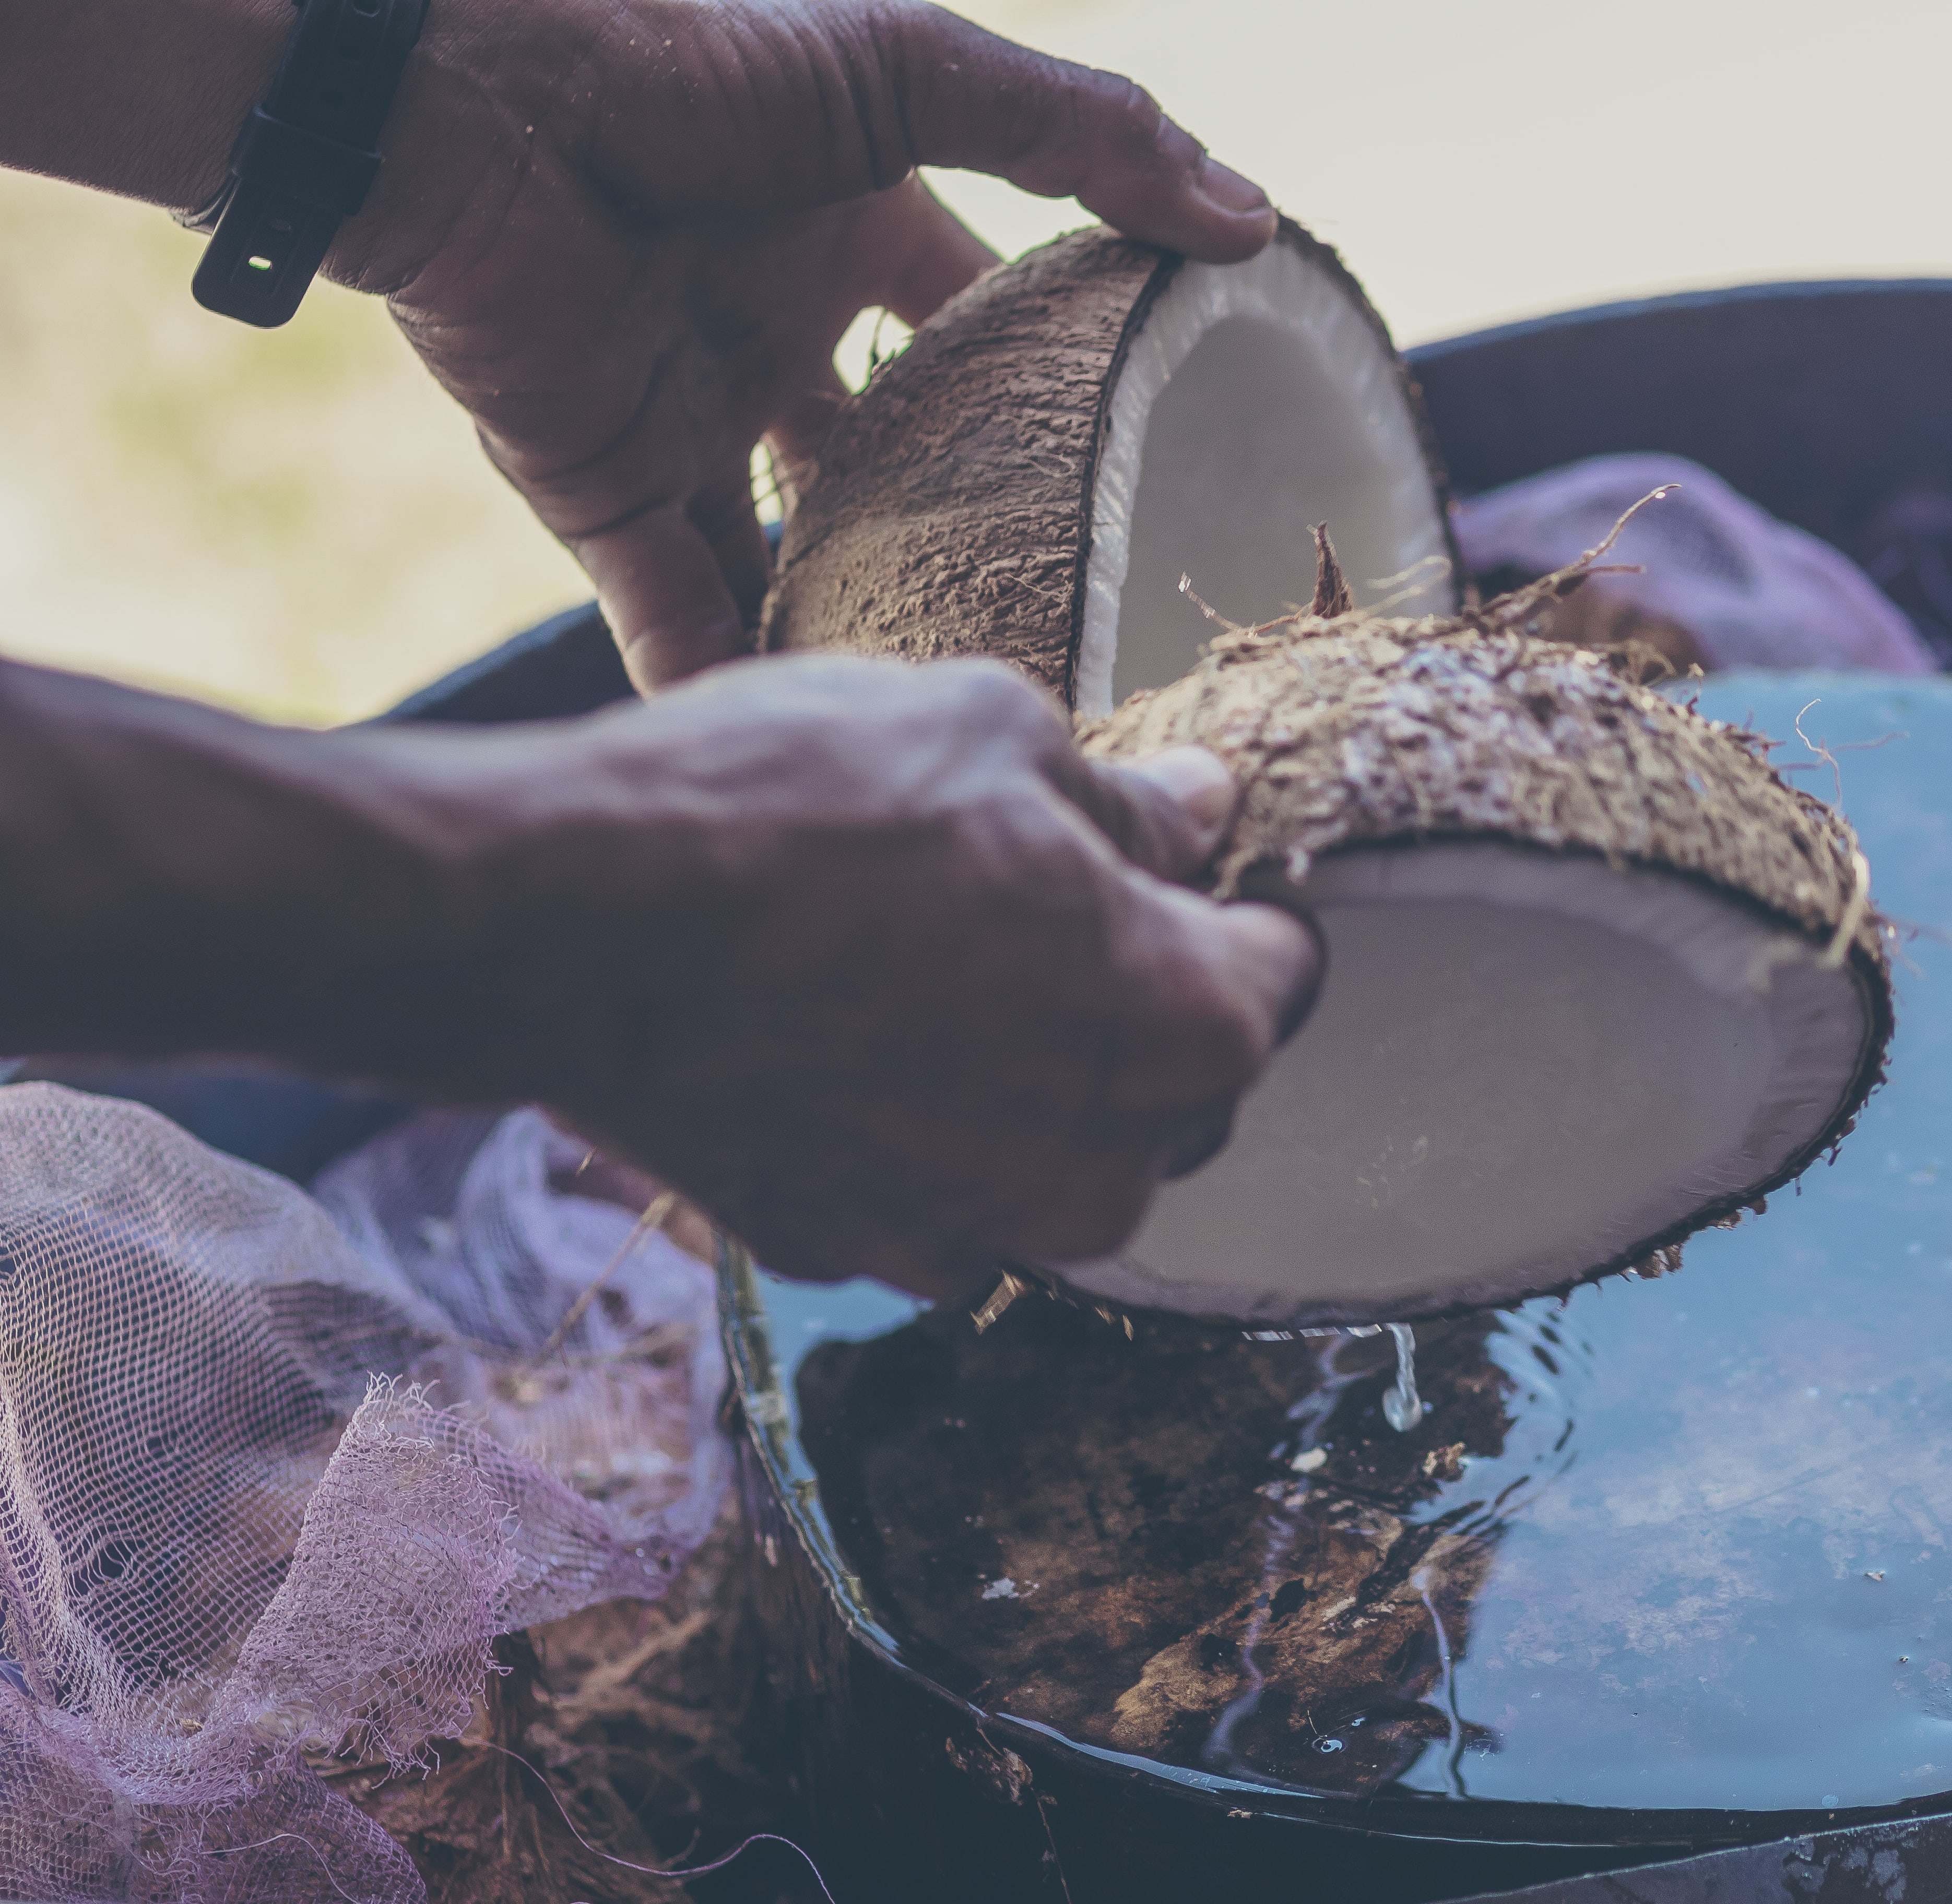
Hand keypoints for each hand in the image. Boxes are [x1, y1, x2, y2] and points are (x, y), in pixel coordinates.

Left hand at [330, 0, 1275, 690]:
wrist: (471, 102)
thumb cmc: (695, 58)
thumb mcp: (918, 74)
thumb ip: (1084, 139)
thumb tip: (1249, 218)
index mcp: (847, 236)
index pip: (969, 323)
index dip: (1043, 384)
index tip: (1133, 467)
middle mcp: (773, 337)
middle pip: (888, 461)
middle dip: (956, 530)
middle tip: (1059, 620)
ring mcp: (685, 422)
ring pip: (791, 557)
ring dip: (854, 623)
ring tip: (948, 713)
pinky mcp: (600, 491)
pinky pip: (675, 616)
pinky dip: (724, 681)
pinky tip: (805, 750)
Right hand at [479, 656, 1319, 1299]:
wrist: (570, 924)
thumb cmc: (802, 811)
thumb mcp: (996, 733)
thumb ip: (1128, 801)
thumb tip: (1201, 810)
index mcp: (1191, 1032)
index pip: (1282, 972)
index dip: (1230, 903)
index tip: (1165, 861)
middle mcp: (1109, 1170)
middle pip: (1180, 1078)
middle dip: (1131, 996)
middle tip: (1025, 896)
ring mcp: (977, 1234)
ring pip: (1056, 1147)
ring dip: (1023, 1070)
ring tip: (915, 959)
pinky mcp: (854, 1254)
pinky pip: (936, 1189)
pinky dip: (913, 1126)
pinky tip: (835, 1032)